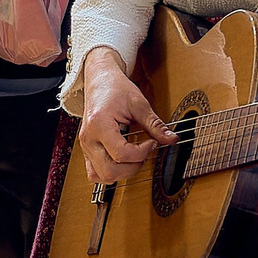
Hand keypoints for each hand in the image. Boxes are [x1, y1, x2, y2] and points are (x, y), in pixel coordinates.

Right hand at [76, 49, 173, 182]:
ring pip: (102, 176)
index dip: (141, 153)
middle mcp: (88, 139)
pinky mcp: (87, 151)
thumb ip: (155, 124)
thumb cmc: (116, 89)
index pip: (120, 153)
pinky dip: (110, 173)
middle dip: (134, 166)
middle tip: (145, 151)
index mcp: (99, 124)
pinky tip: (122, 162)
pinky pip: (95, 173)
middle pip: (110, 170)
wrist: (100, 81)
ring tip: (134, 156)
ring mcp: (85, 146)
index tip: (152, 143)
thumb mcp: (139, 104)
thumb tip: (172, 139)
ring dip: (123, 173)